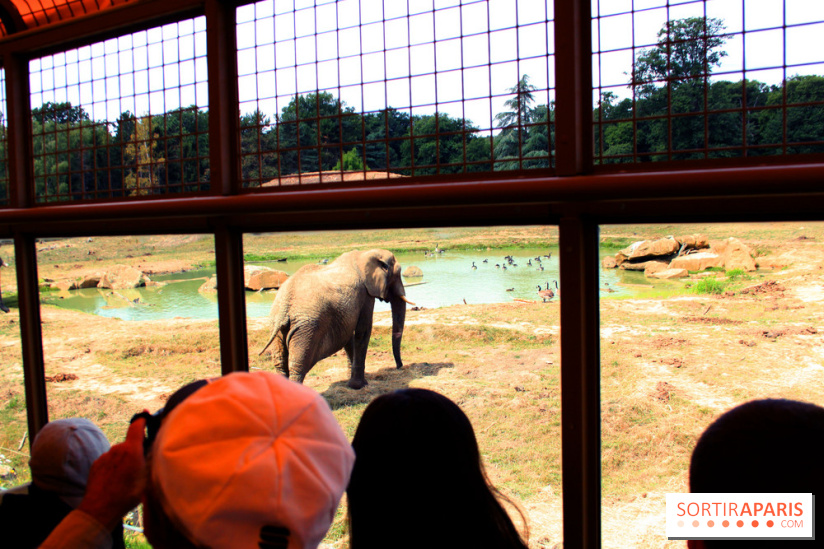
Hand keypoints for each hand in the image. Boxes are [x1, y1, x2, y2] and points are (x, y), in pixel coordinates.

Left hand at [77, 415, 147, 529]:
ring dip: (123, 461)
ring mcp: (104, 456)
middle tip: (139, 467)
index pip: (137, 427)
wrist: (99, 509)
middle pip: (129, 444)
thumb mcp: (146, 479)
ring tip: (125, 478)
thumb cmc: (126, 495)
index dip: (142, 420)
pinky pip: (108, 461)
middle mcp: (117, 449)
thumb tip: (153, 452)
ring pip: (118, 454)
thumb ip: (149, 462)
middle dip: (135, 451)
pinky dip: (113, 467)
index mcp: (131, 450)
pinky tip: (114, 481)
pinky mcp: (96, 464)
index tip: (146, 416)